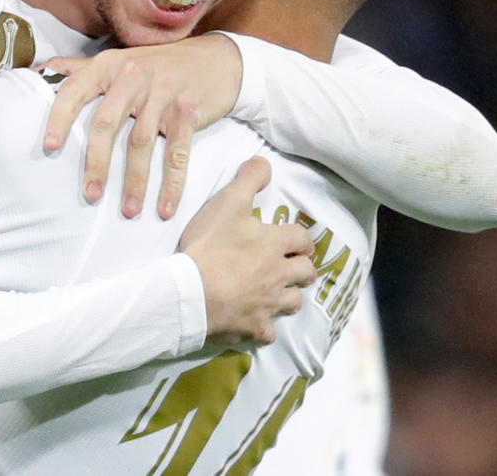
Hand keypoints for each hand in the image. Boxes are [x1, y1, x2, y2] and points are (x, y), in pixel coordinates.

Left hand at [42, 34, 242, 219]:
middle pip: (107, 124)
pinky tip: (165, 207)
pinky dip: (172, 183)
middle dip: (97, 164)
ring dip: (134, 182)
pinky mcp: (188, 111)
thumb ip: (79, 67)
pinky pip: (177, 153)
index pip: (74, 91)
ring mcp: (162, 94)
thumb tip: (39, 72)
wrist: (215, 60)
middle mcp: (132, 76)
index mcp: (108, 66)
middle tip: (90, 196)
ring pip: (141, 143)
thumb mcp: (117, 59)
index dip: (59, 119)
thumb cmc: (157, 65)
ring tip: (128, 211)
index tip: (49, 148)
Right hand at [176, 157, 315, 344]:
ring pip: (293, 303)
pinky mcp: (254, 328)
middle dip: (302, 269)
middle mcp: (279, 275)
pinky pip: (268, 332)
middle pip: (306, 273)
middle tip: (292, 267)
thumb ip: (248, 179)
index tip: (294, 241)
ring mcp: (268, 304)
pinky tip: (257, 323)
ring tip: (278, 294)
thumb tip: (265, 163)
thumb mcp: (227, 202)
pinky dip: (265, 328)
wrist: (190, 292)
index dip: (300, 239)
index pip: (302, 239)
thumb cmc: (209, 245)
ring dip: (289, 297)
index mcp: (276, 244)